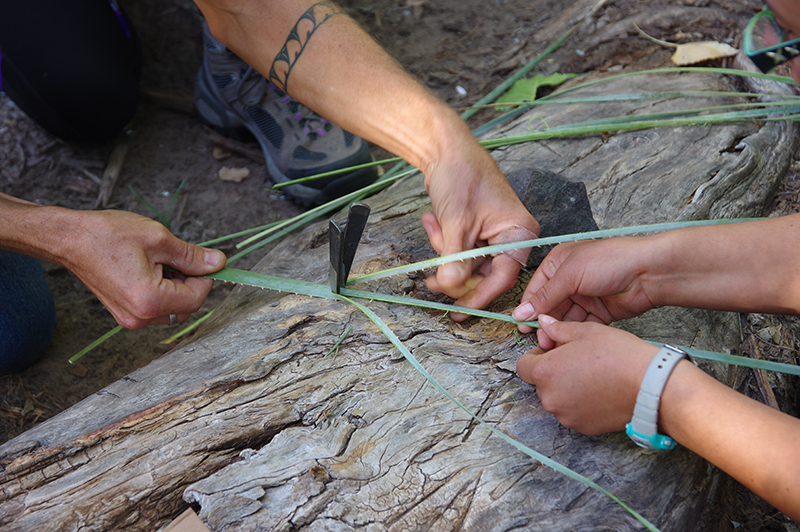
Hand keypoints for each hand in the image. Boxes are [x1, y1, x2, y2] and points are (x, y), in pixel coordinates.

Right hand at [63, 210, 225, 328]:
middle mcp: (139, 317)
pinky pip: (157, 308)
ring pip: (173, 309)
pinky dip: (163, 291)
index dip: (206, 278)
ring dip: (177, 287)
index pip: (196, 298)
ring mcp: (130, 319)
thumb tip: (218, 263)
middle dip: (191, 283)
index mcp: (149, 300)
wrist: (70, 239)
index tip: (205, 261)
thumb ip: (192, 256)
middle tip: (180, 258)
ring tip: (162, 262)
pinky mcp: (125, 314)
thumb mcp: (158, 238)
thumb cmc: (108, 235)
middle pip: (186, 307)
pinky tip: (152, 270)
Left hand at [421, 144, 538, 318]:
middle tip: (430, 277)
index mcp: (519, 233)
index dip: (478, 296)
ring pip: (466, 264)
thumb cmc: (461, 176)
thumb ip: (455, 259)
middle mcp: (511, 237)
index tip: (458, 310)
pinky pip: (458, 251)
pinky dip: (443, 241)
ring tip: (434, 224)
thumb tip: (451, 287)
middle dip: (453, 271)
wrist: (445, 150)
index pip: (502, 277)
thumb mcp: (457, 223)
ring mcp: (493, 235)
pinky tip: (433, 219)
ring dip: (444, 251)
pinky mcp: (476, 232)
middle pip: (482, 275)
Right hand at [512, 237, 658, 332]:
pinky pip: (581, 325)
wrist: (649, 272)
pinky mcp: (599, 311)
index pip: (536, 289)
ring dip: (558, 331)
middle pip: (549, 307)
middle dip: (544, 323)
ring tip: (553, 344)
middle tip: (539, 340)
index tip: (522, 326)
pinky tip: (569, 342)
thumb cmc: (612, 260)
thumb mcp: (570, 275)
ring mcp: (585, 295)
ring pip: (565, 318)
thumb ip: (545, 297)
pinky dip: (574, 334)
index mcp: (558, 263)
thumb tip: (522, 312)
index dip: (529, 309)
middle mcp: (570, 279)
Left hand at [516, 315, 657, 434]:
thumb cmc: (620, 356)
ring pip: (557, 398)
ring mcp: (566, 416)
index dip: (536, 356)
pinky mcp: (583, 427)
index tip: (551, 350)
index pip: (523, 366)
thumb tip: (543, 323)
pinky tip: (600, 390)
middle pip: (541, 383)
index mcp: (545, 372)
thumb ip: (559, 329)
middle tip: (577, 359)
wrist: (651, 387)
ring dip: (566, 387)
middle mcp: (550, 398)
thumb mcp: (587, 331)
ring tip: (592, 374)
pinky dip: (580, 402)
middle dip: (553, 371)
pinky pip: (573, 412)